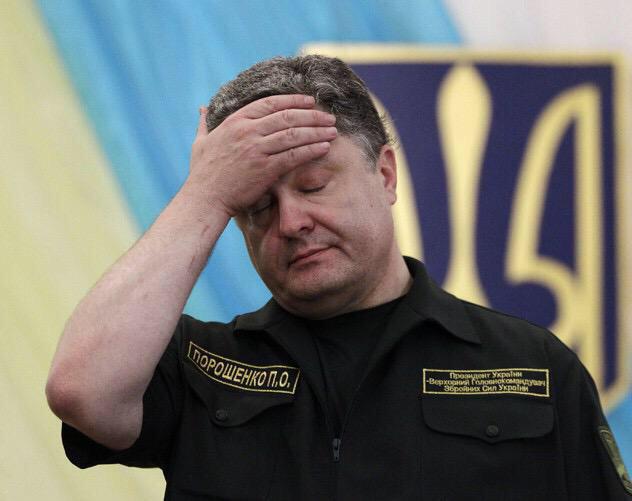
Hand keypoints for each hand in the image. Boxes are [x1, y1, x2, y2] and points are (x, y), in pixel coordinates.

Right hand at [187, 94, 336, 216]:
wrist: (205, 198)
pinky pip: (294, 155)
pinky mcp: (265, 169)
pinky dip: (312, 150)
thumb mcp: (200, 142)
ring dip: (317, 131)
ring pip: (294, 134)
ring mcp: (257, 150)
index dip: (294, 100)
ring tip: (333, 131)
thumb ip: (204, 123)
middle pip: (288, 116)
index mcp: (235, 121)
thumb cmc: (203, 173)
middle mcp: (247, 132)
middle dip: (312, 115)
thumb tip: (202, 108)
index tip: (310, 101)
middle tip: (329, 117)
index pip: (271, 103)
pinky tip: (324, 147)